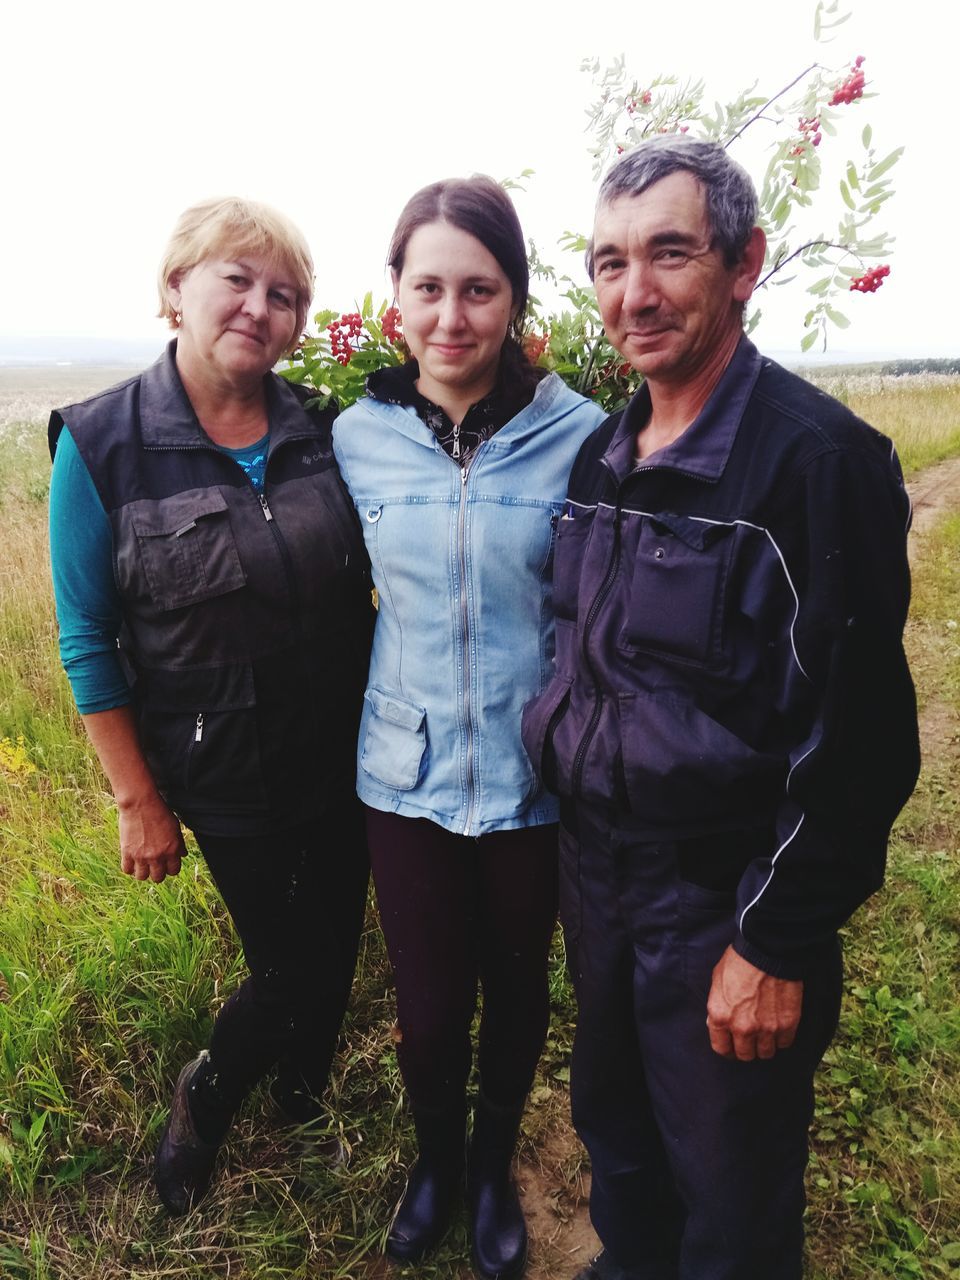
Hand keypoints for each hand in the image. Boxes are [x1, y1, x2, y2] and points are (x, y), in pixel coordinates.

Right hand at [118, 791, 185, 883]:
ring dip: (143, 872)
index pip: (174, 871)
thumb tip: (183, 855)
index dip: (170, 869)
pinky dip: (129, 868)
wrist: (141, 803)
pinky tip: (132, 861)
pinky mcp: (127, 853)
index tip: (166, 865)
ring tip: (142, 864)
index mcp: (172, 850)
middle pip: (158, 878)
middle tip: (154, 866)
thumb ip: (179, 843)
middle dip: (157, 873)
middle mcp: (158, 856)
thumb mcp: (175, 827)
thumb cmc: (159, 812)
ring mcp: (141, 856)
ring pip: (142, 877)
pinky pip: (127, 870)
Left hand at [706, 945, 802, 1060]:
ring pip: (766, 1053)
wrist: (768, 950)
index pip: (721, 1048)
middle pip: (745, 1055)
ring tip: (766, 1033)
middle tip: (750, 1040)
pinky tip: (779, 1027)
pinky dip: (782, 1038)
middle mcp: (741, 1028)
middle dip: (746, 1048)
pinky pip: (784, 1043)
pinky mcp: (787, 1025)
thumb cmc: (740, 960)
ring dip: (765, 1045)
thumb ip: (717, 1005)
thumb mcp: (716, 980)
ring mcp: (766, 1029)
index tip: (732, 1046)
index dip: (727, 1048)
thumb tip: (718, 1021)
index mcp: (720, 1016)